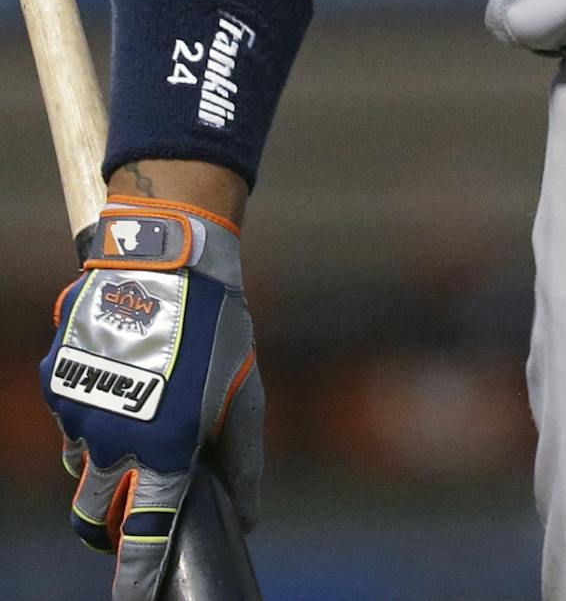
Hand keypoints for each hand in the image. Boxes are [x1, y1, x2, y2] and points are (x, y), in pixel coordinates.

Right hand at [41, 197, 260, 599]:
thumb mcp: (246, 392)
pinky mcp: (56, 382)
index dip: (134, 578)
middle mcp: (111, 441)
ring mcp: (76, 413)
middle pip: (92, 515)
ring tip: (141, 414)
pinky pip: (72, 417)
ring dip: (103, 460)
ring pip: (80, 464)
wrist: (166, 259)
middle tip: (128, 509)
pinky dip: (93, 410)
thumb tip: (246, 516)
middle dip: (105, 524)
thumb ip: (245, 461)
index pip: (141, 539)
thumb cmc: (217, 325)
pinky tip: (124, 374)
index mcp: (161, 451)